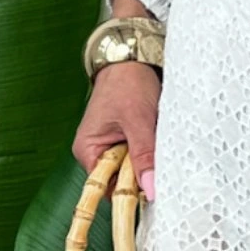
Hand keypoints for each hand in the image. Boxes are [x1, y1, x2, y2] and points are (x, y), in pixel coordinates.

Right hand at [71, 61, 161, 199]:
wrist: (133, 58)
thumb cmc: (127, 83)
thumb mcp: (138, 120)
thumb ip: (143, 155)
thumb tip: (150, 190)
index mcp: (88, 150)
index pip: (107, 187)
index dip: (130, 192)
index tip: (153, 190)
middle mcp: (97, 151)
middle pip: (123, 179)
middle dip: (143, 172)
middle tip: (161, 161)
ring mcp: (113, 145)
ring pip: (136, 166)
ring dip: (149, 159)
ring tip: (159, 142)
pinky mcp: (127, 138)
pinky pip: (141, 153)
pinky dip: (152, 148)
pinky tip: (159, 137)